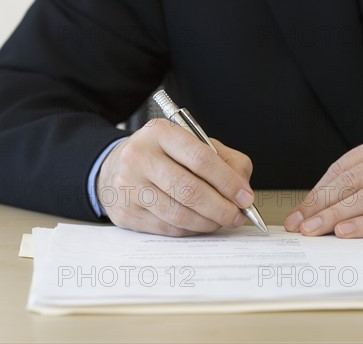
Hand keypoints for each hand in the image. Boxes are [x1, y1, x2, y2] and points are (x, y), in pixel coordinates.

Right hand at [96, 119, 253, 235]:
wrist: (117, 166)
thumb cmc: (162, 155)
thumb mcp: (192, 143)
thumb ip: (225, 160)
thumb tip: (242, 190)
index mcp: (160, 132)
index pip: (200, 158)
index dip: (228, 181)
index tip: (245, 197)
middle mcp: (139, 157)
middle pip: (189, 190)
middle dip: (221, 208)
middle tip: (237, 215)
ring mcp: (129, 186)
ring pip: (179, 214)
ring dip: (208, 222)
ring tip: (221, 220)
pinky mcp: (126, 213)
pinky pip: (168, 229)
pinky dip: (191, 230)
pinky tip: (200, 223)